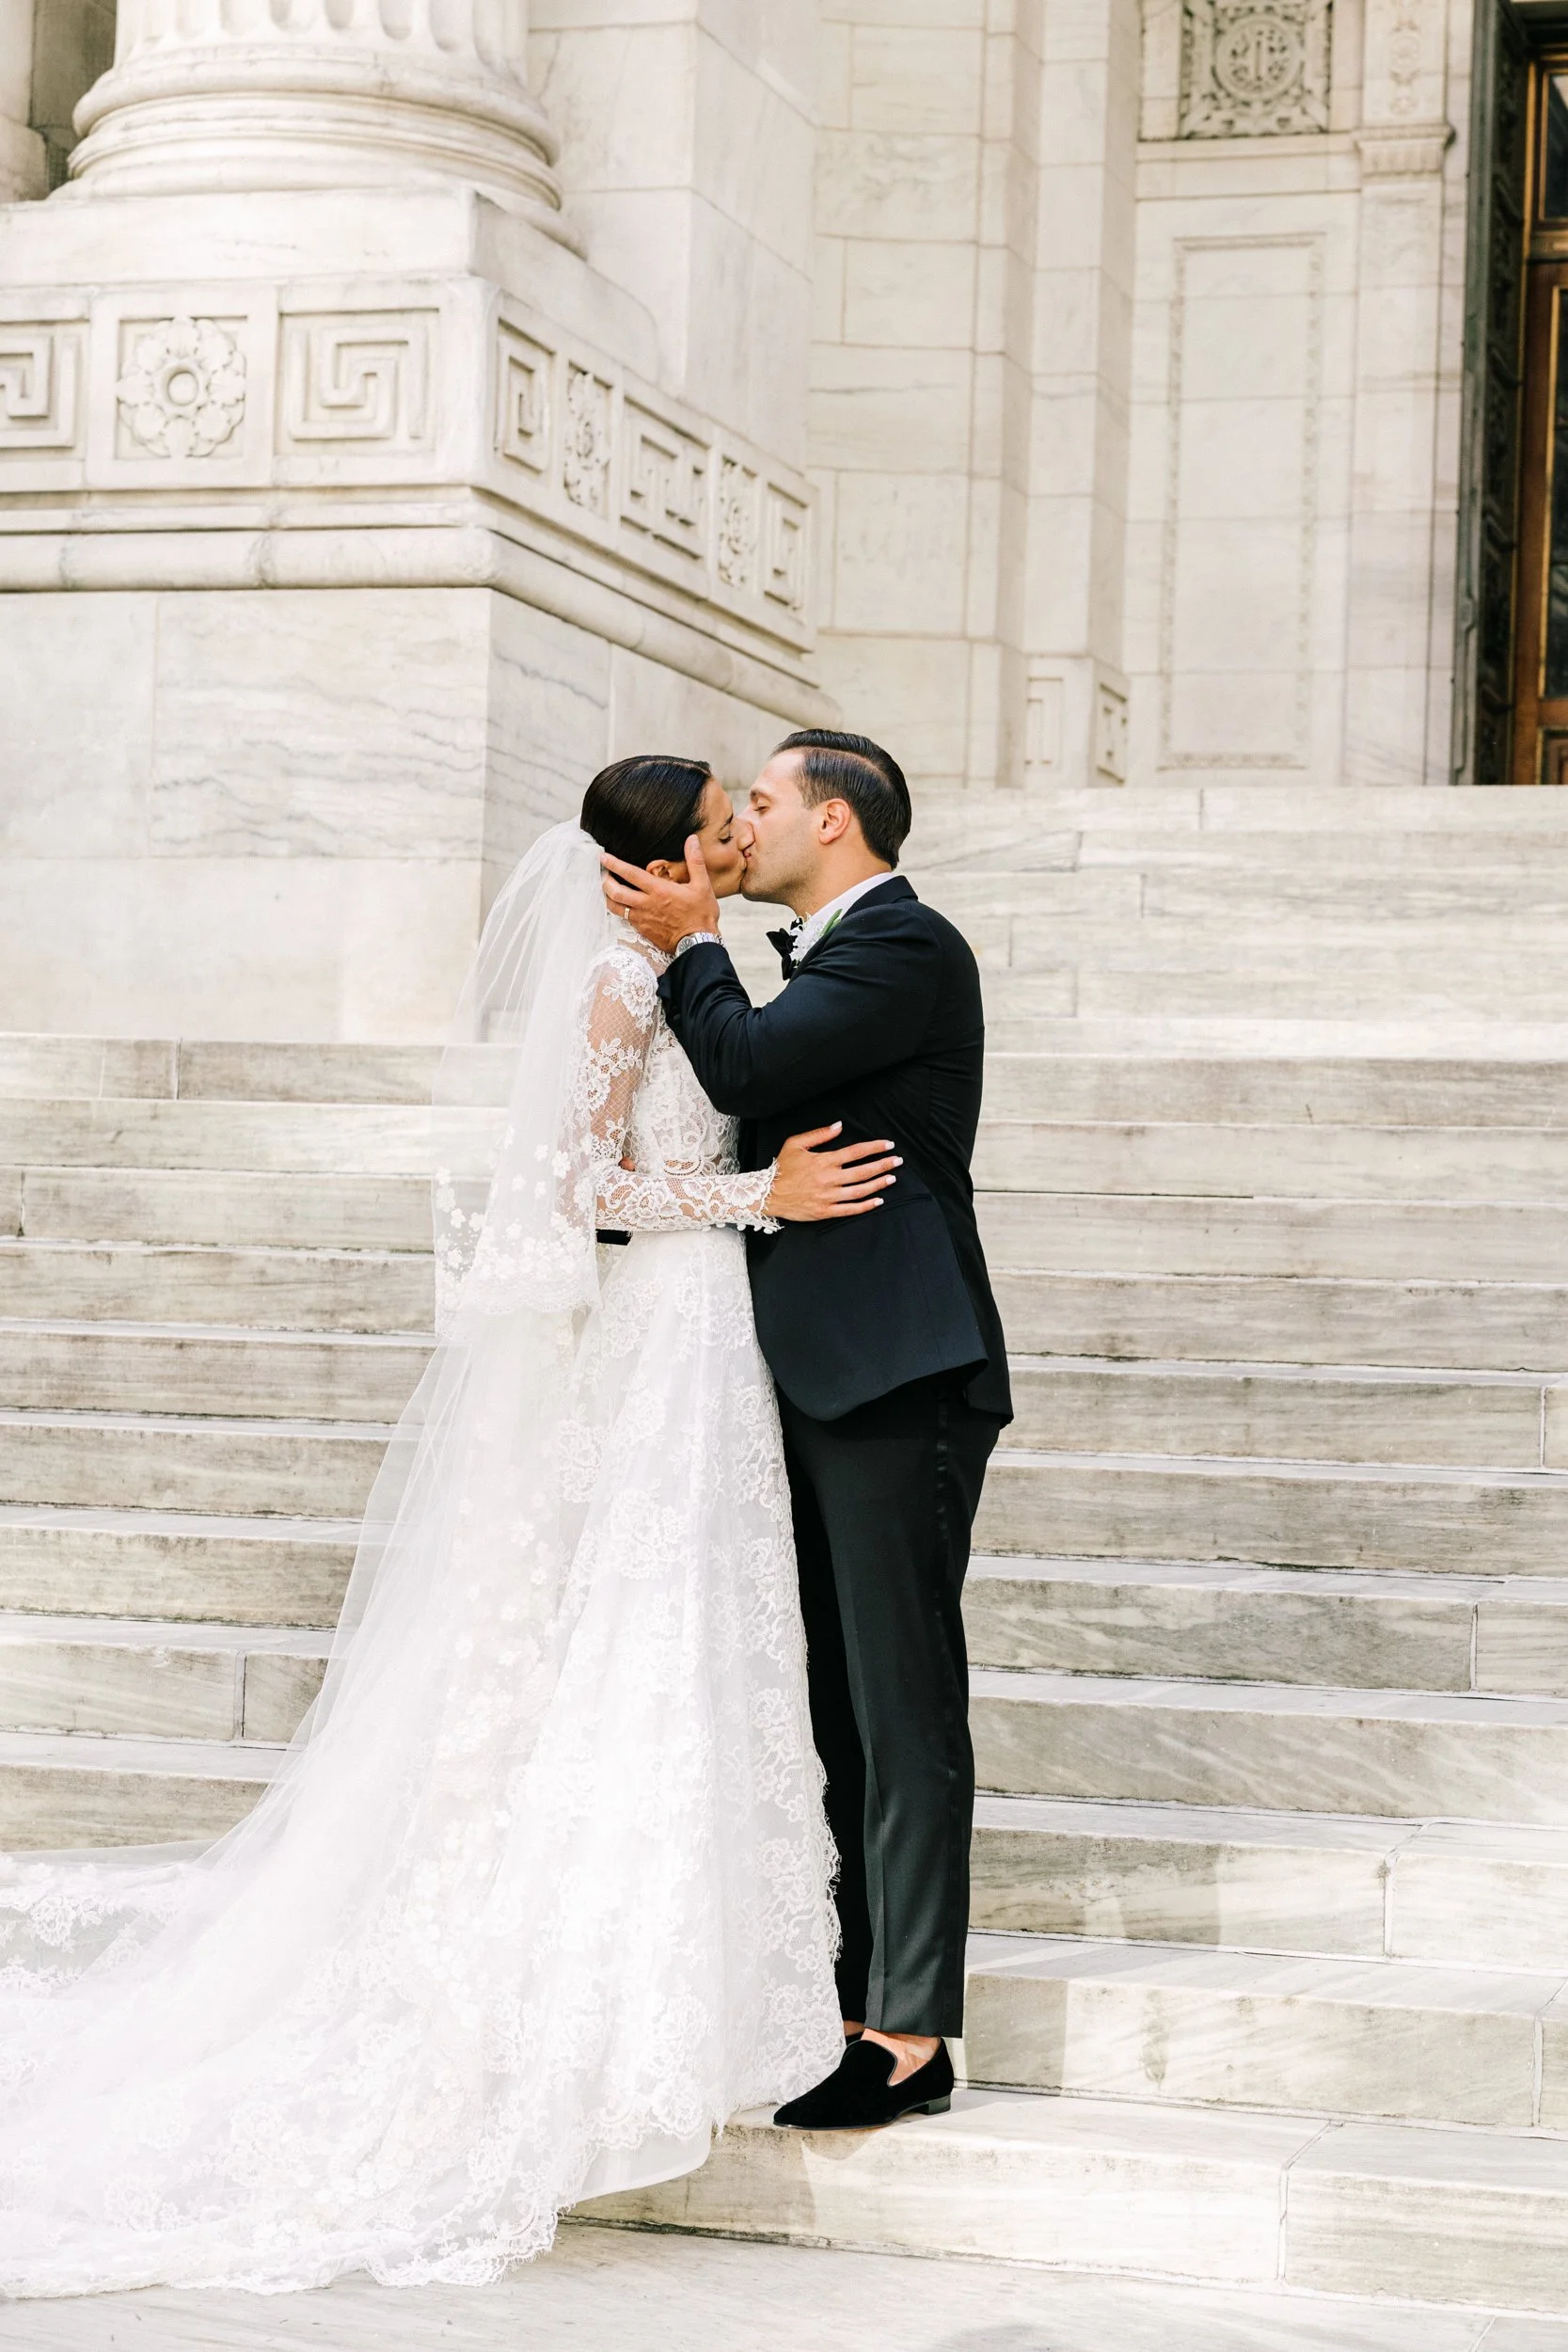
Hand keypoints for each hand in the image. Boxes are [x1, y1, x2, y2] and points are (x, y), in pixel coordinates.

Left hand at [601, 836, 720, 952]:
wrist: (698, 943)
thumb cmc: (701, 914)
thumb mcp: (702, 885)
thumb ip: (695, 860)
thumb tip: (692, 840)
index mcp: (659, 890)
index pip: (631, 874)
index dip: (615, 864)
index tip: (604, 857)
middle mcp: (646, 904)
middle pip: (616, 892)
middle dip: (605, 881)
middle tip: (602, 873)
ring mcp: (642, 919)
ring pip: (615, 907)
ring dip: (608, 897)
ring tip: (607, 888)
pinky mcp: (642, 930)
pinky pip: (624, 918)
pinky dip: (618, 910)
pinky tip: (620, 905)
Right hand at [764, 1123, 900, 1221]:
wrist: (768, 1195)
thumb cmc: (782, 1169)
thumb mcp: (795, 1144)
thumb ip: (819, 1134)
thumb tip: (839, 1126)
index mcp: (825, 1161)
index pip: (856, 1152)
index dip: (874, 1148)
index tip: (888, 1145)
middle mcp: (830, 1178)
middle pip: (864, 1171)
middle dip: (883, 1165)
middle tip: (898, 1161)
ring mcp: (829, 1196)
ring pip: (861, 1190)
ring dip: (879, 1184)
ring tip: (892, 1178)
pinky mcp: (826, 1211)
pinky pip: (851, 1209)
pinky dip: (867, 1205)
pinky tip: (879, 1200)